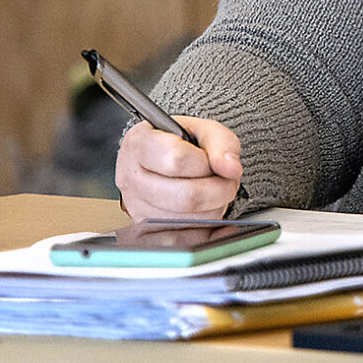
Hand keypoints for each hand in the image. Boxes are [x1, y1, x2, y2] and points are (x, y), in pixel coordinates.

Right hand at [115, 116, 243, 220]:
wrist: (159, 157)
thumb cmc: (181, 141)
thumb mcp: (204, 129)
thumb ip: (222, 143)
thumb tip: (231, 169)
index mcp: (139, 144)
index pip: (176, 159)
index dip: (206, 163)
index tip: (214, 160)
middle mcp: (131, 177)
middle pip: (185, 195)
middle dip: (219, 189)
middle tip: (227, 180)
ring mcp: (136, 204)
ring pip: (187, 218)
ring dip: (214, 206)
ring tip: (214, 190)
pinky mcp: (146, 225)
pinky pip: (184, 233)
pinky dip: (205, 221)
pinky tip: (205, 205)